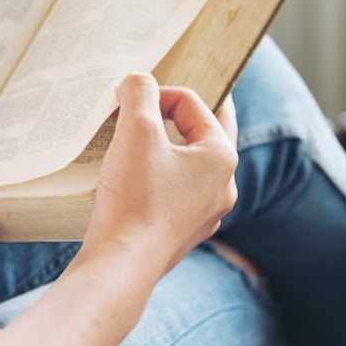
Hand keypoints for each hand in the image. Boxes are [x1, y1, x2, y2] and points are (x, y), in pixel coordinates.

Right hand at [82, 74, 238, 275]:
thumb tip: (137, 81)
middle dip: (183, 115)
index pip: (193, 104)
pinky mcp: (182, 233)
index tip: (128, 99)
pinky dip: (159, 179)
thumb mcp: (135, 131)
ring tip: (141, 141)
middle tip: (169, 98)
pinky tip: (135, 180)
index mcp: (221, 156)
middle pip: (205, 134)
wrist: (122, 264)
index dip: (158, 93)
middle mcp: (223, 186)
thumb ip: (139, 93)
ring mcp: (205, 213)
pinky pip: (176, 195)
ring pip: (191, 167)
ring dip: (169, 149)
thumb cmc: (135, 198)